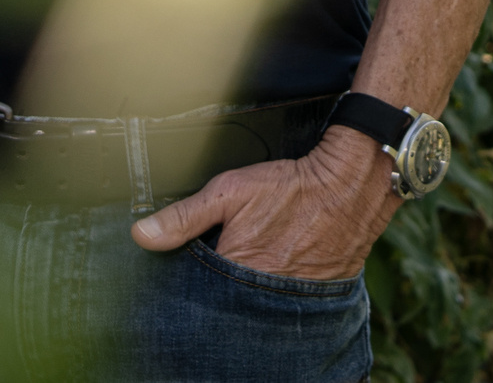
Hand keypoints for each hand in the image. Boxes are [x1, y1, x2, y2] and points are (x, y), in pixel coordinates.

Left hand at [130, 132, 395, 279]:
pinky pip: (283, 305)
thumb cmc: (291, 187)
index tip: (186, 269)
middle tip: (224, 262)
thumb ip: (184, 216)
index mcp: (237, 269)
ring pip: (254, 305)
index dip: (190, 280)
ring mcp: (290, 299)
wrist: (350, 186)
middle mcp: (262, 292)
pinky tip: (273, 273)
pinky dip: (273, 294)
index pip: (199, 290)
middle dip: (218, 290)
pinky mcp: (311, 297)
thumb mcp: (229, 192)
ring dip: (246, 294)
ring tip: (249, 267)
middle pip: (226, 302)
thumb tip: (141, 235)